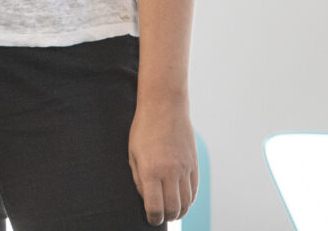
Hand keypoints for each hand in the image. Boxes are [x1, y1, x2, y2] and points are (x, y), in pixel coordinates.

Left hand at [129, 97, 198, 225]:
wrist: (164, 107)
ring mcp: (184, 169)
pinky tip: (182, 201)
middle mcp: (170, 172)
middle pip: (173, 208)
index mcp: (151, 170)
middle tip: (160, 217)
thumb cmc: (143, 129)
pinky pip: (194, 190)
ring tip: (172, 212)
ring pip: (187, 202)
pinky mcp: (194, 164)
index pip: (155, 206)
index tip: (150, 219)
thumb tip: (146, 198)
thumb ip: (138, 178)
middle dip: (166, 217)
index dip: (152, 217)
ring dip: (179, 211)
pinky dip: (189, 200)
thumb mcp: (132, 153)